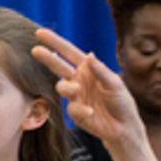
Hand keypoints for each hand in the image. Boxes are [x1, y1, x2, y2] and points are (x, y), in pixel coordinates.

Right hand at [32, 28, 142, 146]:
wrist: (124, 127)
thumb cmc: (122, 102)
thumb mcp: (115, 84)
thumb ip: (101, 71)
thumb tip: (89, 55)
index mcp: (88, 68)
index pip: (69, 52)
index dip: (55, 42)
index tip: (39, 32)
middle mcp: (79, 80)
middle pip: (59, 66)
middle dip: (47, 57)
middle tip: (35, 50)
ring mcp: (76, 96)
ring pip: (62, 87)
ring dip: (67, 87)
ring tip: (76, 89)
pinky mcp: (75, 113)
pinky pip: (72, 108)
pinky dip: (81, 109)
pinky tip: (91, 112)